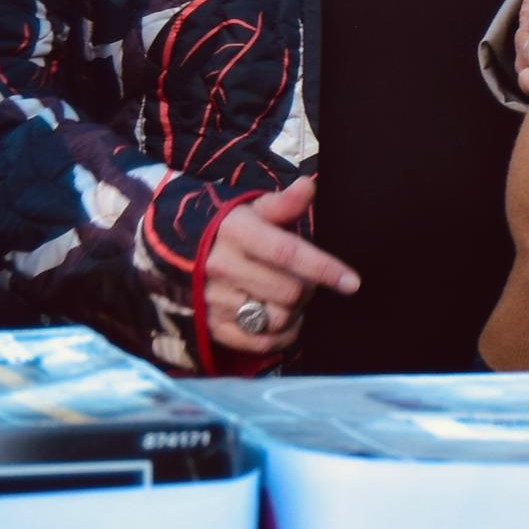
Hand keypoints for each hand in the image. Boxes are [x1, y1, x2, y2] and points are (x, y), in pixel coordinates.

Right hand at [199, 177, 360, 355]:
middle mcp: (221, 266)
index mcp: (236, 232)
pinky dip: (279, 336)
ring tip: (288, 299)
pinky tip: (280, 320)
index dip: (323, 268)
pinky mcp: (210, 326)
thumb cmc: (228, 228)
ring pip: (277, 319)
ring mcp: (213, 299)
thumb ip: (283, 203)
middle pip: (289, 292)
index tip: (352, 282)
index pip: (287, 253)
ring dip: (294, 313)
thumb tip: (308, 186)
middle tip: (304, 281)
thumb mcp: (252, 209)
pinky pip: (260, 342)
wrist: (176, 252)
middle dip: (308, 289)